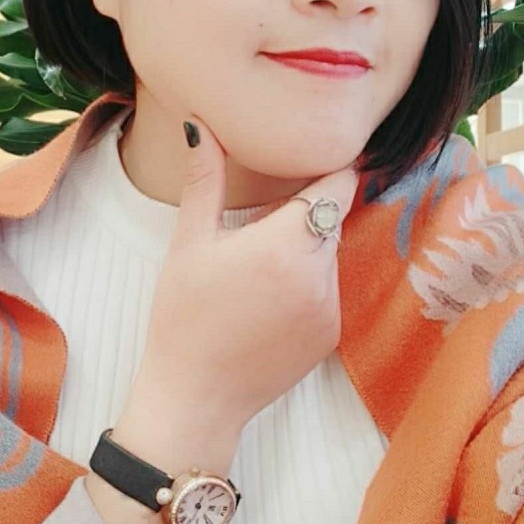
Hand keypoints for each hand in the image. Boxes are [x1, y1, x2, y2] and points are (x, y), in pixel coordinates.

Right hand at [127, 116, 358, 435]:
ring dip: (305, 250)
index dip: (328, 168)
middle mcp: (321, 274)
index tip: (307, 163)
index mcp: (286, 243)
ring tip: (257, 269)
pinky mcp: (332, 335)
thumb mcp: (188, 243)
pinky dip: (308, 285)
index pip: (339, 183)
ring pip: (330, 255)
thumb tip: (202, 126)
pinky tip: (267, 303)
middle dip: (306, 212)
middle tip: (261, 223)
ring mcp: (332, 308)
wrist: (195, 397)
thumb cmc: (183, 316)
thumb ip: (205, 180)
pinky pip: (329, 291)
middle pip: (333, 219)